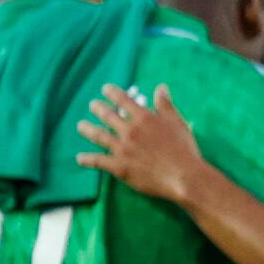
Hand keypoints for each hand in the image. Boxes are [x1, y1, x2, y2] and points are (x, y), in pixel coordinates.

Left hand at [76, 85, 208, 203]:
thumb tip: (160, 87)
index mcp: (144, 118)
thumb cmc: (184, 149)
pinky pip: (99, 161)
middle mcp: (130, 131)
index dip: (112, 92)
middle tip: (93, 105)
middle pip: (108, 116)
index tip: (105, 88)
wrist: (183, 176)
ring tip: (81, 126)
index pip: (123, 100)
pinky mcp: (119, 167)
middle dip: (98, 108)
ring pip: (99, 136)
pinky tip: (80, 158)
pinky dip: (88, 159)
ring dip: (87, 129)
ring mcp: (122, 149)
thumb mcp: (177, 122)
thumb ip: (166, 105)